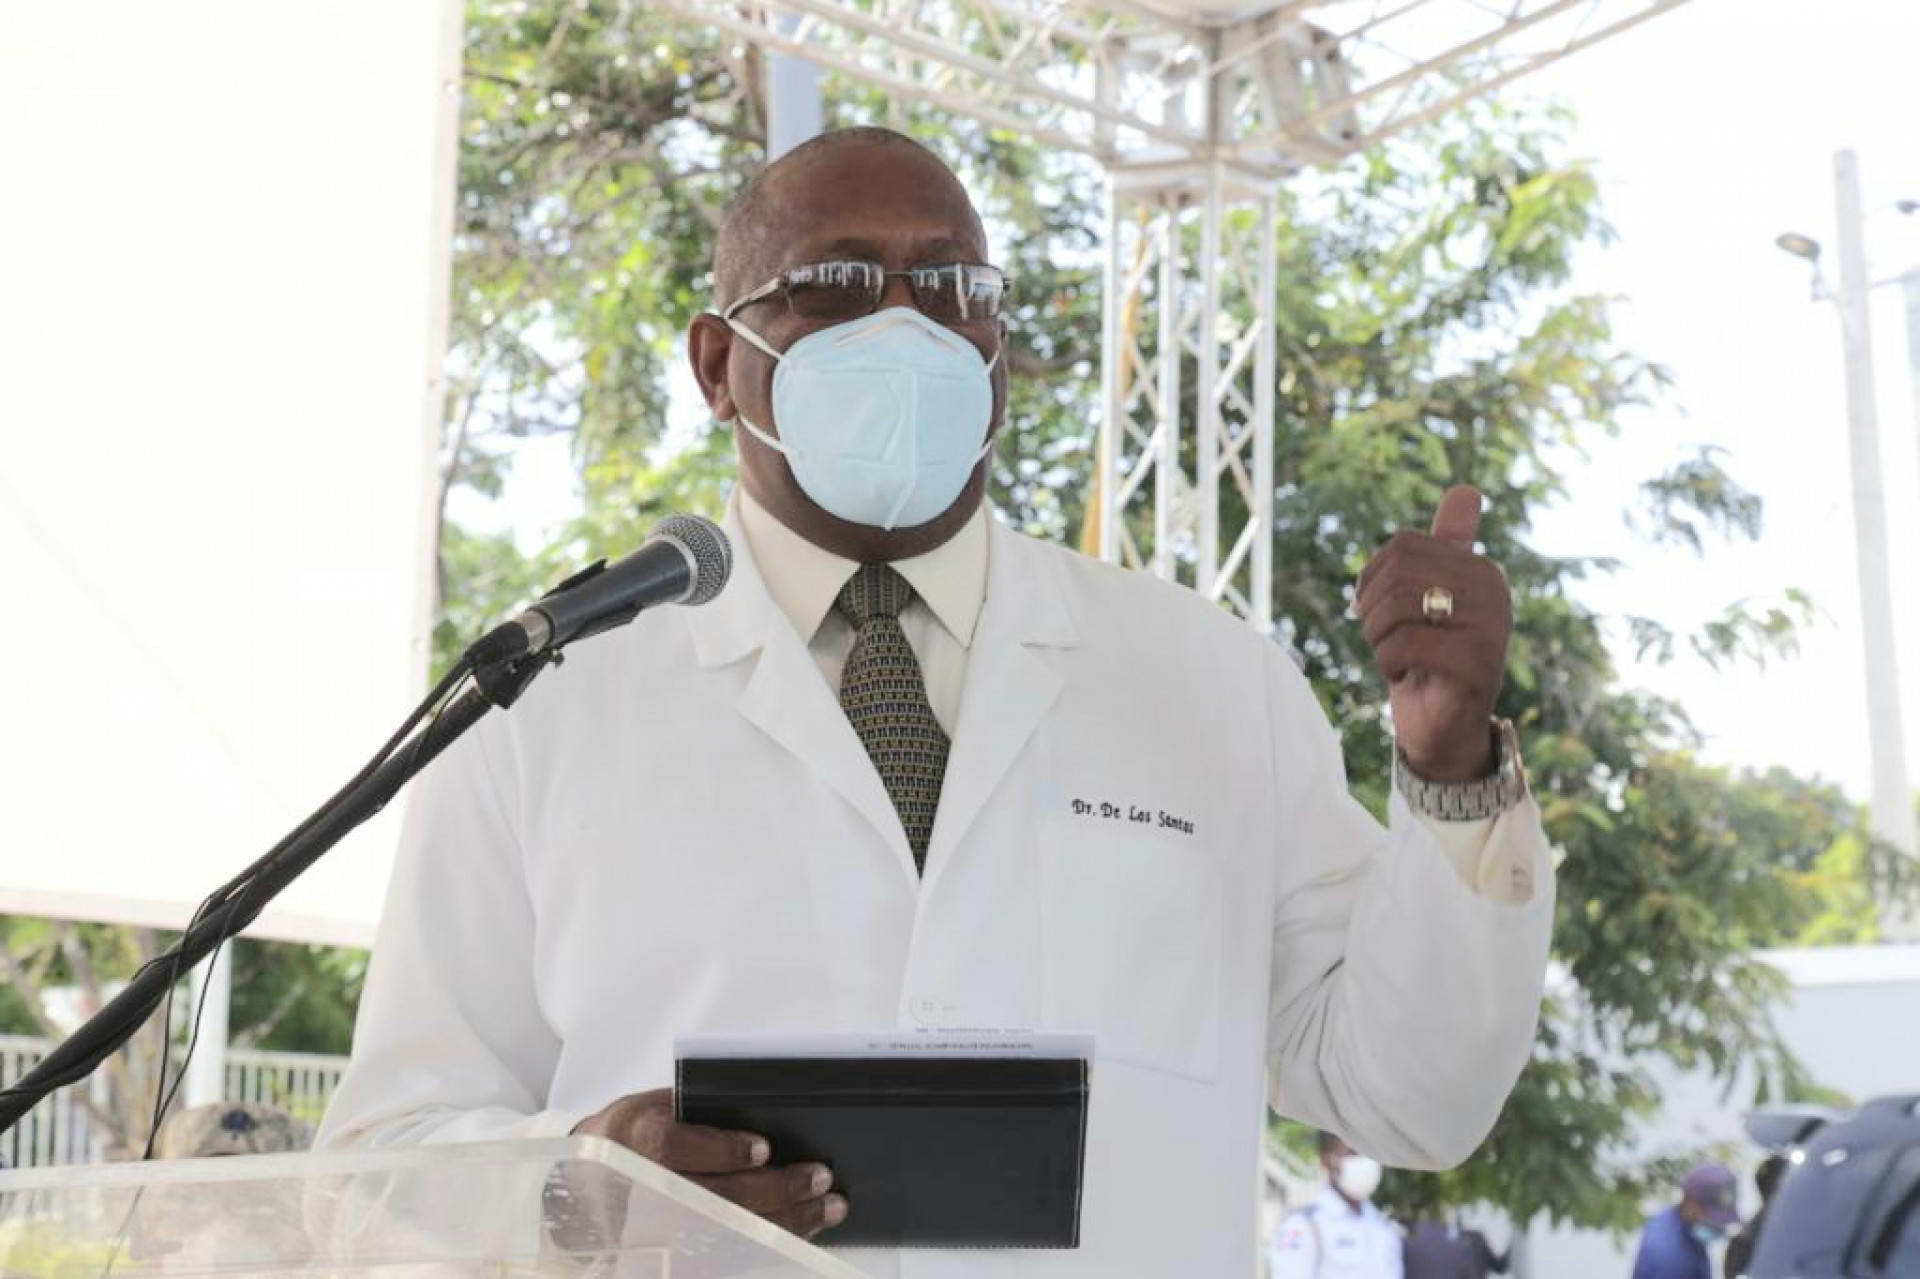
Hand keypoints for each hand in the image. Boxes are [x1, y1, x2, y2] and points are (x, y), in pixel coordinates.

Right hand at [573, 1088, 847, 1238]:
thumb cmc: (632, 1134)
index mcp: (636, 1137)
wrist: (586, 1180)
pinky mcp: (674, 1255)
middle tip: (819, 1177)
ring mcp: (658, 1229)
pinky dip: (773, 1243)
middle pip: (714, 1197)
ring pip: (730, 1232)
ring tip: (829, 1206)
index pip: (675, 1147)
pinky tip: (805, 1229)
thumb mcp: (652, 1104)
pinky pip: (731, 1255)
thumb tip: (770, 1106)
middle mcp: (645, 1186)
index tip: (762, 1148)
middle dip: (775, 1190)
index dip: (721, 1150)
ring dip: (787, 1221)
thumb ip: (700, 1106)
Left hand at [1353, 485, 1511, 781]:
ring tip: (1397, 658)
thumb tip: (1467, 490)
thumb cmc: (1428, 658)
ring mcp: (1491, 628)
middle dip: (1374, 611)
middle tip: (1384, 640)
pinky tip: (1408, 676)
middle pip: (1400, 573)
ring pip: (1399, 608)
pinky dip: (1389, 663)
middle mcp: (1495, 592)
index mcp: (1481, 570)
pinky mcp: (1477, 664)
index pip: (1403, 546)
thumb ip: (1447, 547)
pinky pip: (1406, 645)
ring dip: (1380, 639)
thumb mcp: (1430, 597)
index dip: (1373, 578)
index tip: (1374, 608)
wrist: (1442, 727)